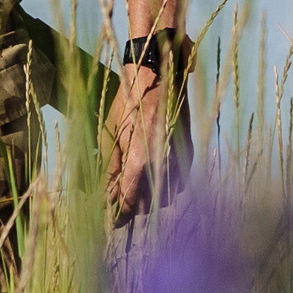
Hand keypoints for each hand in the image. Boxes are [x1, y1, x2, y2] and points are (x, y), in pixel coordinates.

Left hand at [103, 58, 187, 223]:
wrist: (158, 76)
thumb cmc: (128, 104)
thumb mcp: (110, 138)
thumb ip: (109, 173)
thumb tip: (104, 199)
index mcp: (140, 164)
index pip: (129, 204)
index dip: (118, 213)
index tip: (110, 217)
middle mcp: (164, 167)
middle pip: (148, 205)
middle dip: (133, 205)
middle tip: (118, 197)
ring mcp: (180, 161)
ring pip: (166, 195)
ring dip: (150, 196)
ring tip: (135, 183)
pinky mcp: (189, 154)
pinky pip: (178, 180)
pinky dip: (164, 182)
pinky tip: (152, 170)